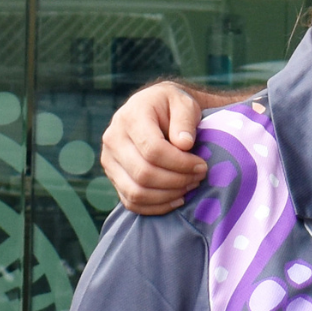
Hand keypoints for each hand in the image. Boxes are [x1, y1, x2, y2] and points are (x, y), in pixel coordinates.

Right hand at [100, 82, 208, 214]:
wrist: (154, 108)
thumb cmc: (172, 105)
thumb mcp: (183, 103)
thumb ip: (185, 120)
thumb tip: (184, 144)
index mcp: (130, 117)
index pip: (152, 150)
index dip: (180, 163)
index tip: (202, 165)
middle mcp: (113, 139)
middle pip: (143, 173)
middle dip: (176, 181)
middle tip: (198, 178)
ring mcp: (109, 160)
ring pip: (136, 192)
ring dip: (168, 195)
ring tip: (189, 186)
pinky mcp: (113, 177)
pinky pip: (131, 202)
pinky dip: (156, 206)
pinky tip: (176, 199)